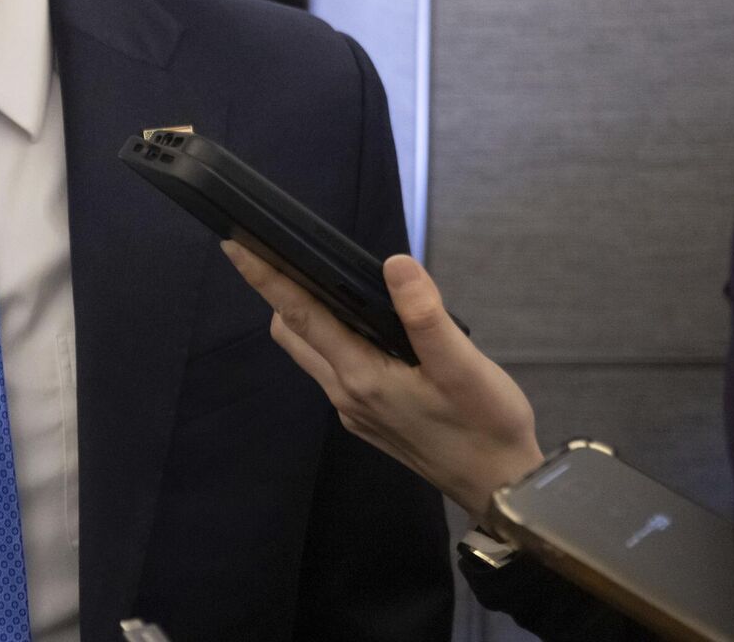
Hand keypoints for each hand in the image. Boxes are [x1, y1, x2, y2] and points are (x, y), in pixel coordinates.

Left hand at [221, 242, 544, 518]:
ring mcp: (353, 409)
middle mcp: (344, 392)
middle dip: (276, 293)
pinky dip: (330, 339)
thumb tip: (393, 265)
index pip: (299, 316)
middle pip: (293, 334)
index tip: (234, 246)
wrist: (499, 487)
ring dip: (303, 317)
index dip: (266, 279)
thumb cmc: (485, 425)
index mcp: (360, 376)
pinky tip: (356, 325)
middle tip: (274, 251)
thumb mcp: (463, 367)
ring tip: (316, 279)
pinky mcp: (367, 419)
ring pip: (311, 353)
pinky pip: (333, 370)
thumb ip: (425, 316)